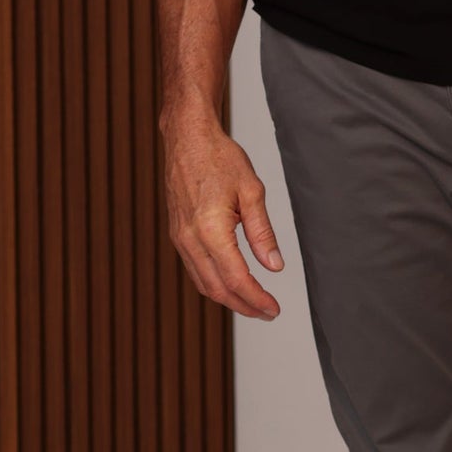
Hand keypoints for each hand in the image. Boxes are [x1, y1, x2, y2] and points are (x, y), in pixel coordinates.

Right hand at [162, 111, 284, 318]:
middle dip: (244, 306)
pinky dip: (213, 284)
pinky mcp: (177, 235)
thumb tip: (274, 265)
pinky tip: (230, 283)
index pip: (237, 279)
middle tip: (267, 313)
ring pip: (203, 283)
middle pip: (217, 289)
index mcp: (210, 230)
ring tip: (252, 303)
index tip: (274, 309)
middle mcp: (190, 239)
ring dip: (228, 299)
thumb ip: (262, 232)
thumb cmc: (218, 158)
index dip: (257, 299)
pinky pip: (194, 270)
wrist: (187, 139)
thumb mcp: (252, 191)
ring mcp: (180, 239)